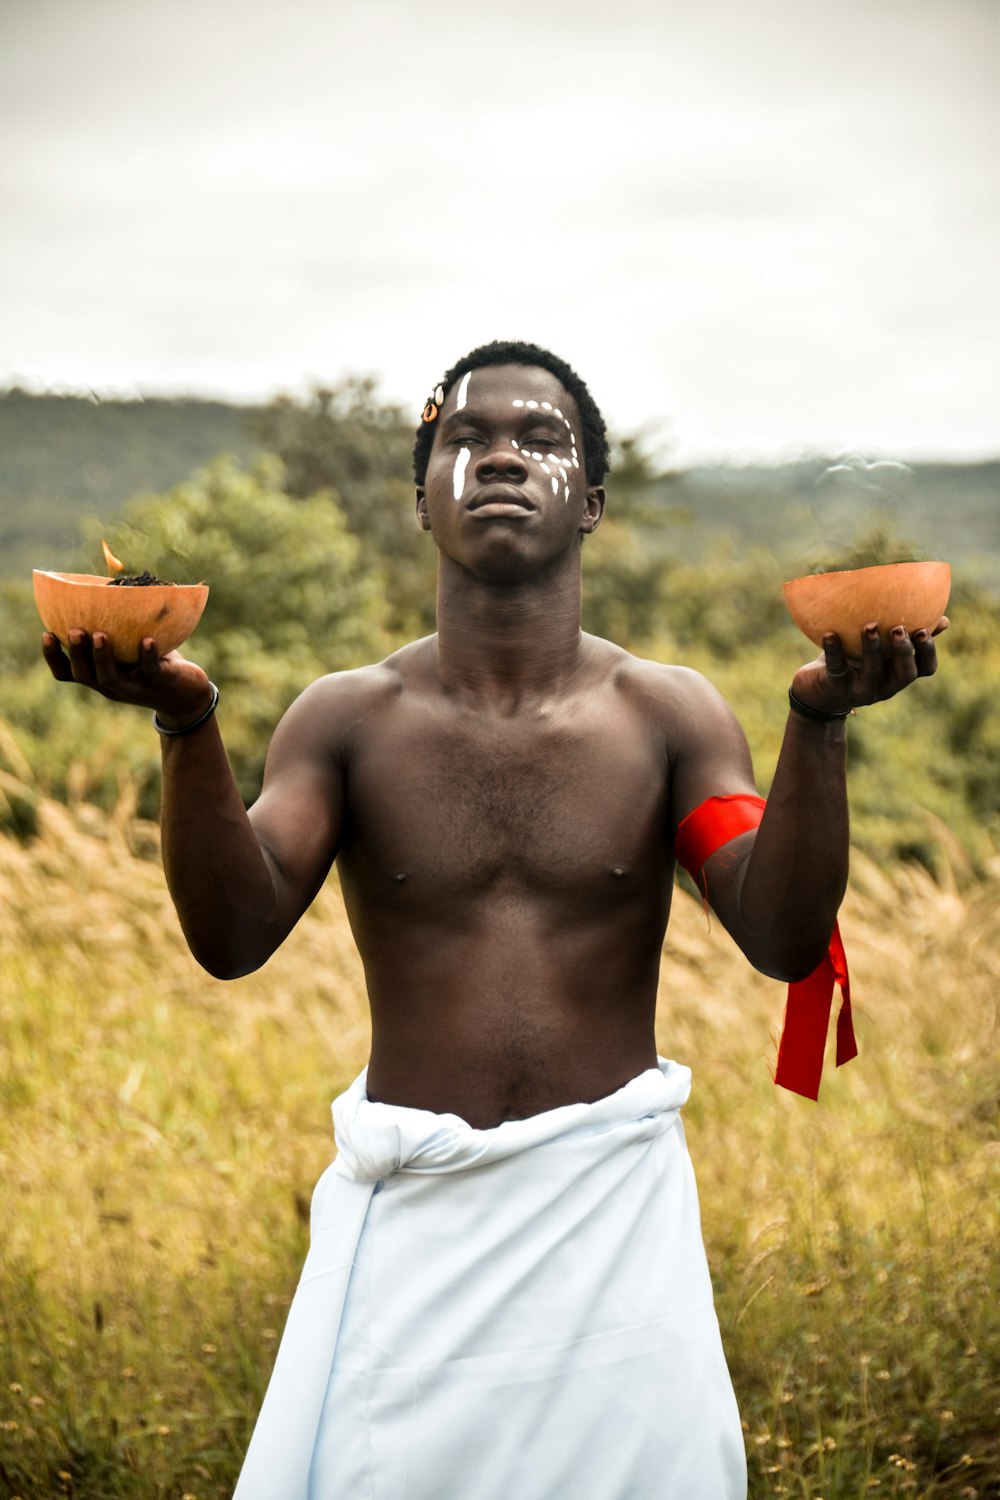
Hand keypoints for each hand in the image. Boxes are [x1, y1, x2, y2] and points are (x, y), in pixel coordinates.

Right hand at [42, 630, 214, 728]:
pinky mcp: (158, 684)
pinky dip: (147, 655)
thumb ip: (114, 629)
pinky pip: (150, 671)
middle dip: (77, 653)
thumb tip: (104, 583)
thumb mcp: (128, 648)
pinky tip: (147, 640)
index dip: (53, 656)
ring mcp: (134, 688)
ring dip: (102, 656)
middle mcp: (110, 685)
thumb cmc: (153, 664)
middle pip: (84, 674)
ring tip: (100, 634)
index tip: (46, 633)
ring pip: (110, 677)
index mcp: (98, 676)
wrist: (186, 695)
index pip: (66, 672)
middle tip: (74, 630)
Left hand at [790, 616, 947, 714]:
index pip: (925, 669)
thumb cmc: (854, 663)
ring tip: (870, 626)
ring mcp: (861, 690)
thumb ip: (906, 637)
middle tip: (899, 629)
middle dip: (904, 651)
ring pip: (872, 672)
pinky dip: (834, 650)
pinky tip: (829, 633)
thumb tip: (944, 620)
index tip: (924, 631)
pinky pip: (836, 668)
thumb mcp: (881, 651)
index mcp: (898, 674)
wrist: (816, 692)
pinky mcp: (835, 688)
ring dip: (872, 648)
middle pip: (905, 674)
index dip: (928, 653)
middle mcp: (885, 686)